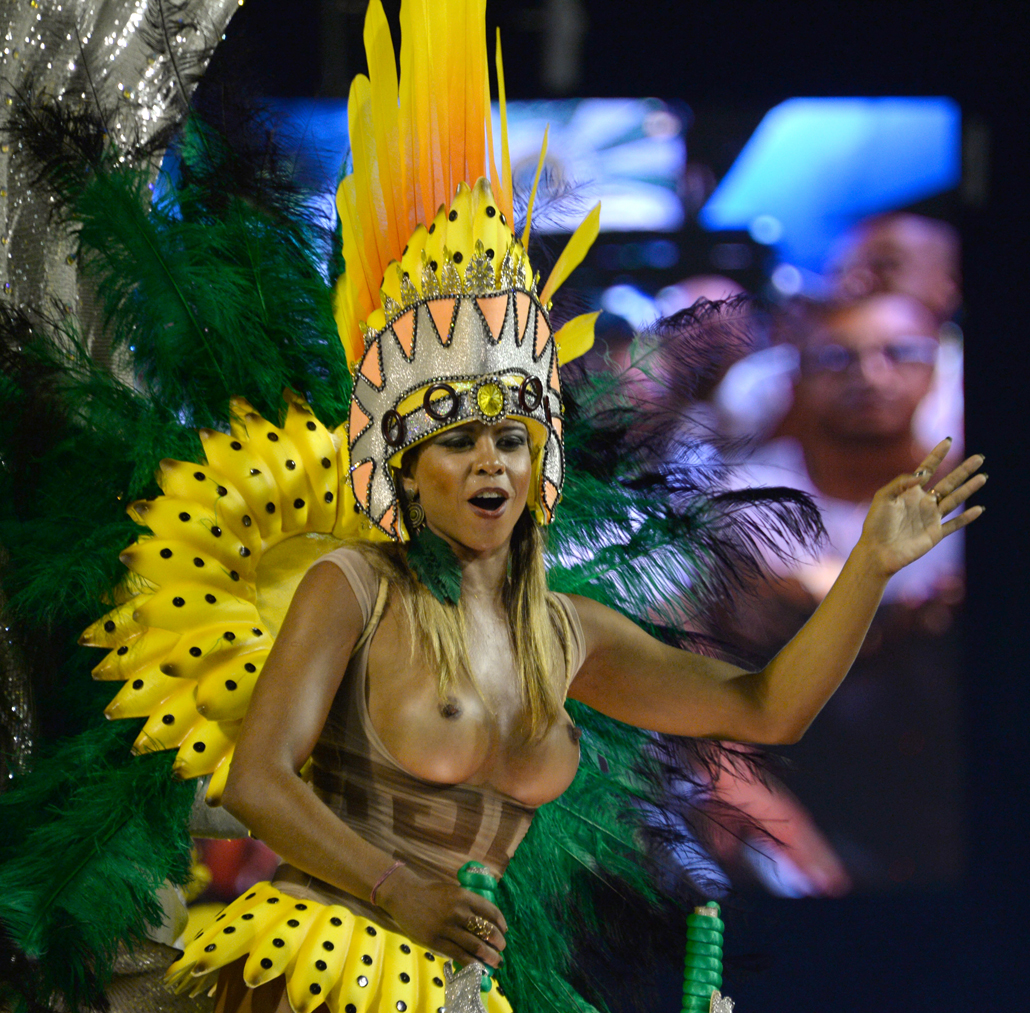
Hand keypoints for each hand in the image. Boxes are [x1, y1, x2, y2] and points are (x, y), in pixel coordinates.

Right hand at [375, 864, 506, 968]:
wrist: (404, 895)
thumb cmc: (429, 892)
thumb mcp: (451, 890)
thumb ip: (466, 902)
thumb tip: (485, 918)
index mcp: (463, 895)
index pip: (490, 910)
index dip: (500, 922)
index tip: (504, 931)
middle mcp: (457, 911)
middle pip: (485, 929)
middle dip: (498, 942)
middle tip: (502, 948)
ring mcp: (446, 927)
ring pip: (474, 945)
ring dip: (489, 955)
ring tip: (495, 961)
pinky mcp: (435, 941)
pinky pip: (458, 955)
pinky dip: (471, 962)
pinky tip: (478, 966)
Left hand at [859, 438, 985, 577]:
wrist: (878, 552)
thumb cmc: (876, 524)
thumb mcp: (883, 498)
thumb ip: (900, 483)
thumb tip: (922, 474)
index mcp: (910, 492)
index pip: (928, 469)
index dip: (937, 455)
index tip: (948, 441)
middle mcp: (923, 502)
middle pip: (948, 482)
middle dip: (963, 470)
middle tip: (979, 457)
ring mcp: (931, 518)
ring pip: (955, 500)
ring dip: (969, 489)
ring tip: (983, 476)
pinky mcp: (935, 533)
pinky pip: (954, 524)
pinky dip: (967, 518)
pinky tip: (979, 509)